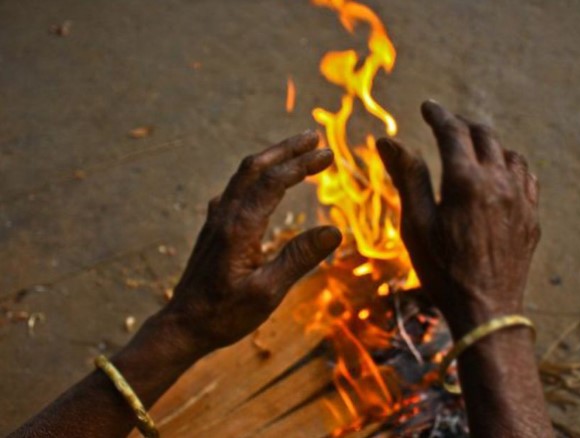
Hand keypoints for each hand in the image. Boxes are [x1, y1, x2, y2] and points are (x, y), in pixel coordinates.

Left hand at [160, 130, 341, 356]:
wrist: (182, 326)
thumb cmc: (225, 314)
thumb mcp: (268, 292)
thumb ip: (299, 259)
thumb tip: (334, 232)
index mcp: (240, 228)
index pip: (273, 182)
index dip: (302, 164)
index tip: (327, 154)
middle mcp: (225, 216)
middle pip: (255, 168)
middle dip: (286, 150)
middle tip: (313, 137)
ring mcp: (216, 220)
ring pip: (243, 176)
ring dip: (271, 159)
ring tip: (294, 152)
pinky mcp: (213, 229)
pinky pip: (235, 190)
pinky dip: (256, 176)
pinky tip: (261, 184)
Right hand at [377, 101, 539, 336]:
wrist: (487, 310)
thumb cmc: (443, 270)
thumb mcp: (416, 225)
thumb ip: (407, 177)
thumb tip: (386, 142)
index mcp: (465, 180)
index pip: (452, 131)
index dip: (437, 114)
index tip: (427, 107)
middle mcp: (498, 181)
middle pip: (484, 135)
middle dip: (462, 125)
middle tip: (446, 125)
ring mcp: (520, 198)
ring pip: (509, 153)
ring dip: (489, 144)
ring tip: (472, 148)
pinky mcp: (532, 216)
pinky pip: (526, 176)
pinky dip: (511, 165)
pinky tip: (500, 174)